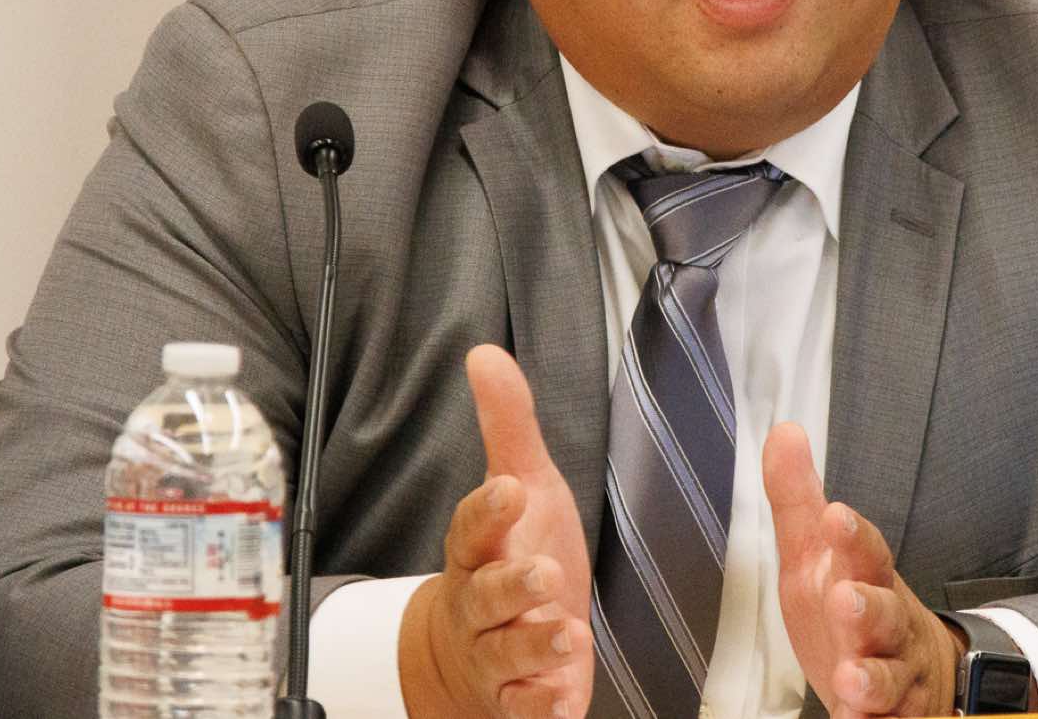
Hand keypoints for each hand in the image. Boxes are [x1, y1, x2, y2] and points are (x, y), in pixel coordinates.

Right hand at [399, 345, 593, 718]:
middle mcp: (480, 604)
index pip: (469, 528)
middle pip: (484, 596)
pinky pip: (521, 709)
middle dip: (512, 586)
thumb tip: (485, 353)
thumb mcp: (523, 487)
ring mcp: (496, 656)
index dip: (486, 511)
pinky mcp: (519, 699)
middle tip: (545, 574)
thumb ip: (508, 426)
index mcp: (478, 550)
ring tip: (567, 635)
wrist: (475, 656)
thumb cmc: (510, 557)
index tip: (509, 489)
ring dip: (534, 647)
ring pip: (504, 654)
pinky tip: (561, 701)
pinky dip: (539, 708)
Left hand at [764, 422, 963, 716]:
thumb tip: (783, 432)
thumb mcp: (818, 553)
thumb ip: (798, 498)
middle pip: (883, 613)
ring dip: (871, 677)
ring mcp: (894, 675)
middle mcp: (888, 627)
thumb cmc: (857, 607)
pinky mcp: (893, 715)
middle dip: (865, 607)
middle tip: (845, 600)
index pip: (866, 552)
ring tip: (851, 677)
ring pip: (889, 676)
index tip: (837, 518)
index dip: (853, 537)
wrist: (919, 674)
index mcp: (868, 578)